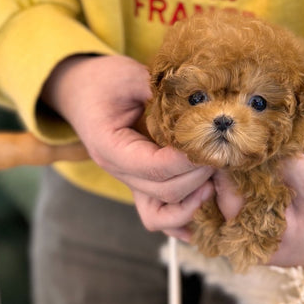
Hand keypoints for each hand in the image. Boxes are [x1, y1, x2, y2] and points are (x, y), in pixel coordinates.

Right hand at [42, 54, 213, 234]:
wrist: (81, 91)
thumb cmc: (104, 81)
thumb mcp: (129, 75)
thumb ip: (160, 90)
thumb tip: (200, 101)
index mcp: (110, 146)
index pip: (153, 166)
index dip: (187, 160)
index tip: (211, 144)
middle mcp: (119, 170)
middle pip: (164, 191)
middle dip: (199, 176)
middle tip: (223, 154)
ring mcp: (130, 181)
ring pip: (161, 212)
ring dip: (193, 202)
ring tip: (215, 183)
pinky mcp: (141, 183)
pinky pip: (157, 215)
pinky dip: (178, 223)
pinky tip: (198, 229)